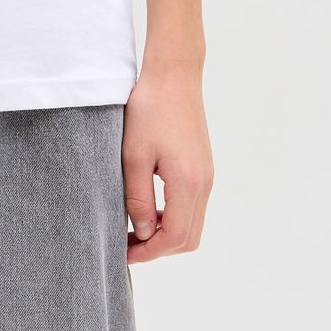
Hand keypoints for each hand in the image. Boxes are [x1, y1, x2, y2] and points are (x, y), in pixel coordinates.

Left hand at [122, 69, 212, 262]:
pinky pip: (193, 207)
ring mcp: (207, 177)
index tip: (123, 253)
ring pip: (193, 225)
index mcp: (187, 182)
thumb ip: (137, 199)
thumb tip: (142, 232)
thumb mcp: (133, 157)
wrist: (174, 77)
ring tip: (134, 228)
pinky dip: (173, 218)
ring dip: (166, 234)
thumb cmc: (149, 111)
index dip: (149, 252)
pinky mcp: (204, 169)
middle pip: (188, 238)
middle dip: (159, 249)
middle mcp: (204, 183)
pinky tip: (149, 209)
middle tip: (127, 244)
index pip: (174, 236)